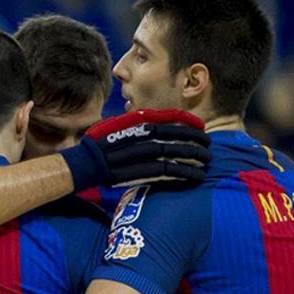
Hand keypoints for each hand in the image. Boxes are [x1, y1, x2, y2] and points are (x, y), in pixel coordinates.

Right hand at [59, 109, 211, 190]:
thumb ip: (138, 124)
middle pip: (175, 136)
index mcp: (135, 120)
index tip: (201, 126)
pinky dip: (182, 173)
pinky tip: (194, 176)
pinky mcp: (137, 171)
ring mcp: (138, 153)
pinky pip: (165, 171)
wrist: (83, 163)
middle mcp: (138, 134)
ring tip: (207, 162)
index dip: (188, 121)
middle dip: (195, 140)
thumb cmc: (101, 144)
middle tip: (209, 145)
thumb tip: (158, 125)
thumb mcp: (119, 126)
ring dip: (193, 158)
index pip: (168, 117)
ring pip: (173, 153)